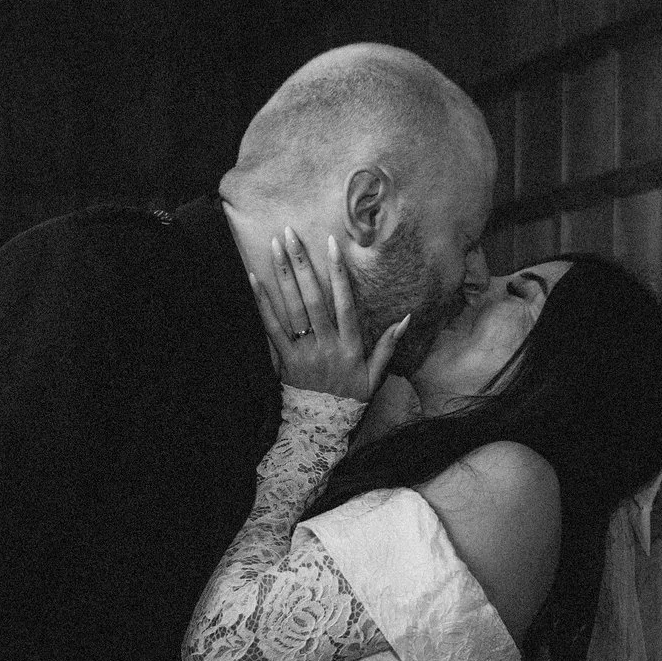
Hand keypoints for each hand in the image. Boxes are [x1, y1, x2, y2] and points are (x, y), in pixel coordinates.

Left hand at [248, 228, 408, 404]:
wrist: (323, 426)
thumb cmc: (351, 397)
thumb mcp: (376, 374)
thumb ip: (389, 345)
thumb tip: (407, 318)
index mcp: (350, 345)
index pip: (344, 302)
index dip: (338, 272)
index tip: (330, 245)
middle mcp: (327, 344)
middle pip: (313, 298)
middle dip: (302, 264)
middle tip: (291, 233)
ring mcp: (304, 351)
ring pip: (293, 308)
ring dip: (283, 275)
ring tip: (275, 246)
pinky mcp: (284, 359)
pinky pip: (272, 328)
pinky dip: (263, 303)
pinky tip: (254, 280)